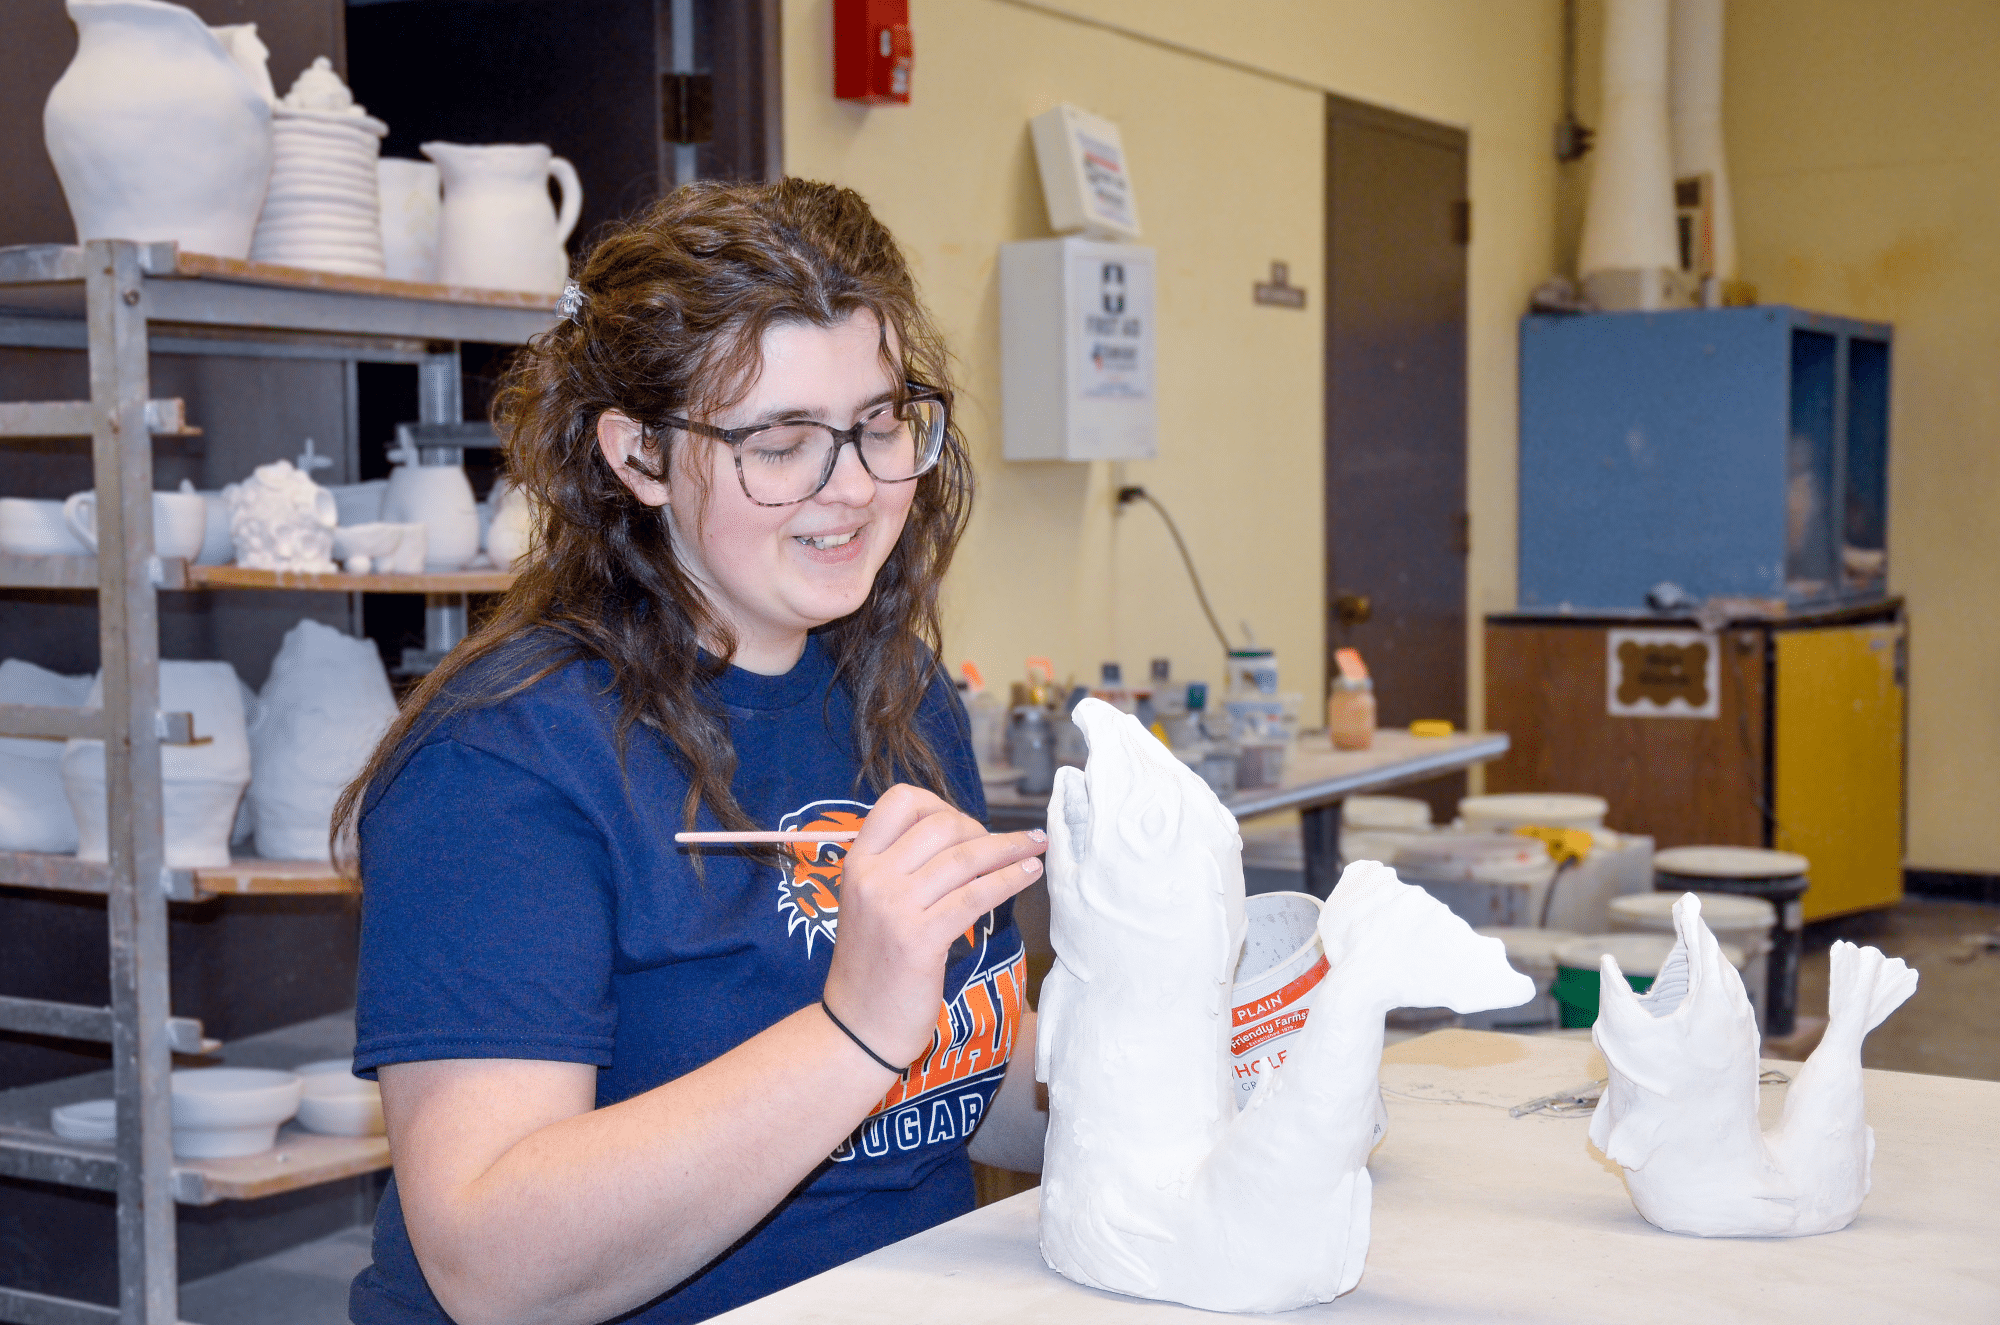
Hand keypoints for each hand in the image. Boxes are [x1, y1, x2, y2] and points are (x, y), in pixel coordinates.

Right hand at [822, 785, 1045, 1068]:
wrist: (858, 1028)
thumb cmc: (873, 967)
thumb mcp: (870, 903)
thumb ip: (902, 868)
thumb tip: (961, 838)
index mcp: (857, 862)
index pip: (900, 802)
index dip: (939, 804)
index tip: (964, 825)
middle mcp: (872, 878)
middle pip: (941, 825)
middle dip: (982, 830)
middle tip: (1004, 847)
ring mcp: (894, 907)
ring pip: (965, 857)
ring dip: (1010, 847)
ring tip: (1036, 847)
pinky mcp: (920, 939)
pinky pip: (977, 895)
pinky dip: (1011, 878)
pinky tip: (1029, 873)